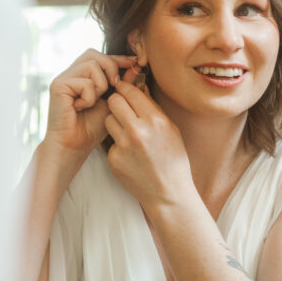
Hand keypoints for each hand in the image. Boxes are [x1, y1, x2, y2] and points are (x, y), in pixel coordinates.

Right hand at [45, 49, 135, 163]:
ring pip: (92, 65)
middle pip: (94, 54)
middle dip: (111, 67)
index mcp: (82, 76)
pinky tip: (81, 108)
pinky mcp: (58, 85)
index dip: (118, 58)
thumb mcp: (112, 104)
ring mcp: (63, 78)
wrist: (74, 147)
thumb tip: (134, 67)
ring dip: (101, 85)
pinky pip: (84, 82)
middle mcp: (70, 74)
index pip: (100, 57)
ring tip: (94, 102)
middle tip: (115, 85)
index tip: (135, 63)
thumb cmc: (91, 129)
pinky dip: (90, 97)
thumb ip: (121, 86)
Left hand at [105, 78, 194, 214]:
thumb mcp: (171, 129)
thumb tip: (138, 87)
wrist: (168, 193)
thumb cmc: (173, 160)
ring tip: (129, 133)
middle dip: (118, 103)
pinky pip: (110, 142)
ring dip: (115, 122)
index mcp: (155, 120)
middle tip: (123, 109)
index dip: (125, 89)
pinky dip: (118, 144)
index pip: (130, 92)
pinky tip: (130, 154)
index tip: (124, 89)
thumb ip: (153, 109)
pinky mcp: (114, 159)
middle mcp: (137, 131)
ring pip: (108, 120)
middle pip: (114, 102)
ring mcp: (123, 146)